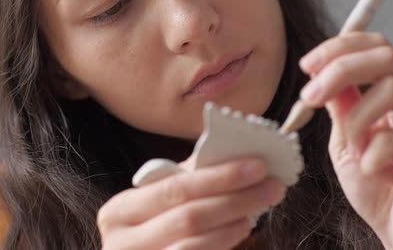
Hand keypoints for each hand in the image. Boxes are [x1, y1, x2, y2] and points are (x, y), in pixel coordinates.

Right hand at [97, 157, 283, 249]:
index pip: (176, 188)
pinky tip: (241, 228)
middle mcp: (122, 242)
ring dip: (233, 223)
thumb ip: (183, 179)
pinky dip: (223, 244)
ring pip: (194, 243)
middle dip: (236, 198)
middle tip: (272, 186)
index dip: (219, 176)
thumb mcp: (153, 203)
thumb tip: (228, 152)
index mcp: (120, 211)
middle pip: (190, 216)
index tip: (257, 165)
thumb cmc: (146, 231)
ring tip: (259, 207)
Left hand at [299, 32, 392, 249]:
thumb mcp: (347, 139)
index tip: (306, 65)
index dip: (340, 47)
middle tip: (309, 97)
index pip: (378, 46)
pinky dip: (370, 157)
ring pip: (392, 89)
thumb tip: (322, 71)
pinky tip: (375, 173)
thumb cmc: (378, 190)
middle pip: (387, 55)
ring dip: (356, 123)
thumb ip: (341, 104)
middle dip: (339, 70)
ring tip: (354, 151)